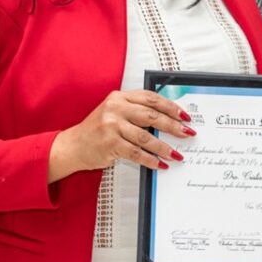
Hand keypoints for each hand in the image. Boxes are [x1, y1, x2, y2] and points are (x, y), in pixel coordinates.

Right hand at [47, 89, 194, 181]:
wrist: (73, 146)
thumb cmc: (98, 130)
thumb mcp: (115, 112)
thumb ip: (136, 111)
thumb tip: (168, 120)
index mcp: (120, 97)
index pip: (151, 98)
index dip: (170, 106)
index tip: (185, 116)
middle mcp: (116, 108)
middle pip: (152, 116)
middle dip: (173, 126)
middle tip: (187, 133)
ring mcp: (111, 126)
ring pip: (146, 137)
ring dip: (164, 147)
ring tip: (177, 154)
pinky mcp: (109, 144)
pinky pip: (136, 153)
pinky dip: (150, 160)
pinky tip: (161, 164)